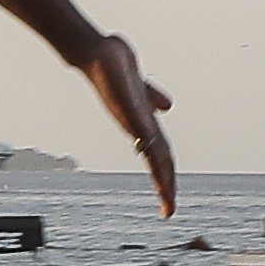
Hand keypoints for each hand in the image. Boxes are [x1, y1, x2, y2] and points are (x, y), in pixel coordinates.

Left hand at [82, 31, 178, 212]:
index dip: (167, 179)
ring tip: (166, 199)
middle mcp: (137, 127)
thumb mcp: (141, 88)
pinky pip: (145, 134)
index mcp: (143, 125)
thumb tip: (167, 106)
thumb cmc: (114, 69)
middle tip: (169, 212)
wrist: (95, 53)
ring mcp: (133, 120)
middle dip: (165, 188)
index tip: (168, 202)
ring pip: (153, 154)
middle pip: (158, 162)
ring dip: (161, 178)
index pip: (160, 157)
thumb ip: (152, 98)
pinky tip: (159, 164)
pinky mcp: (129, 110)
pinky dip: (152, 150)